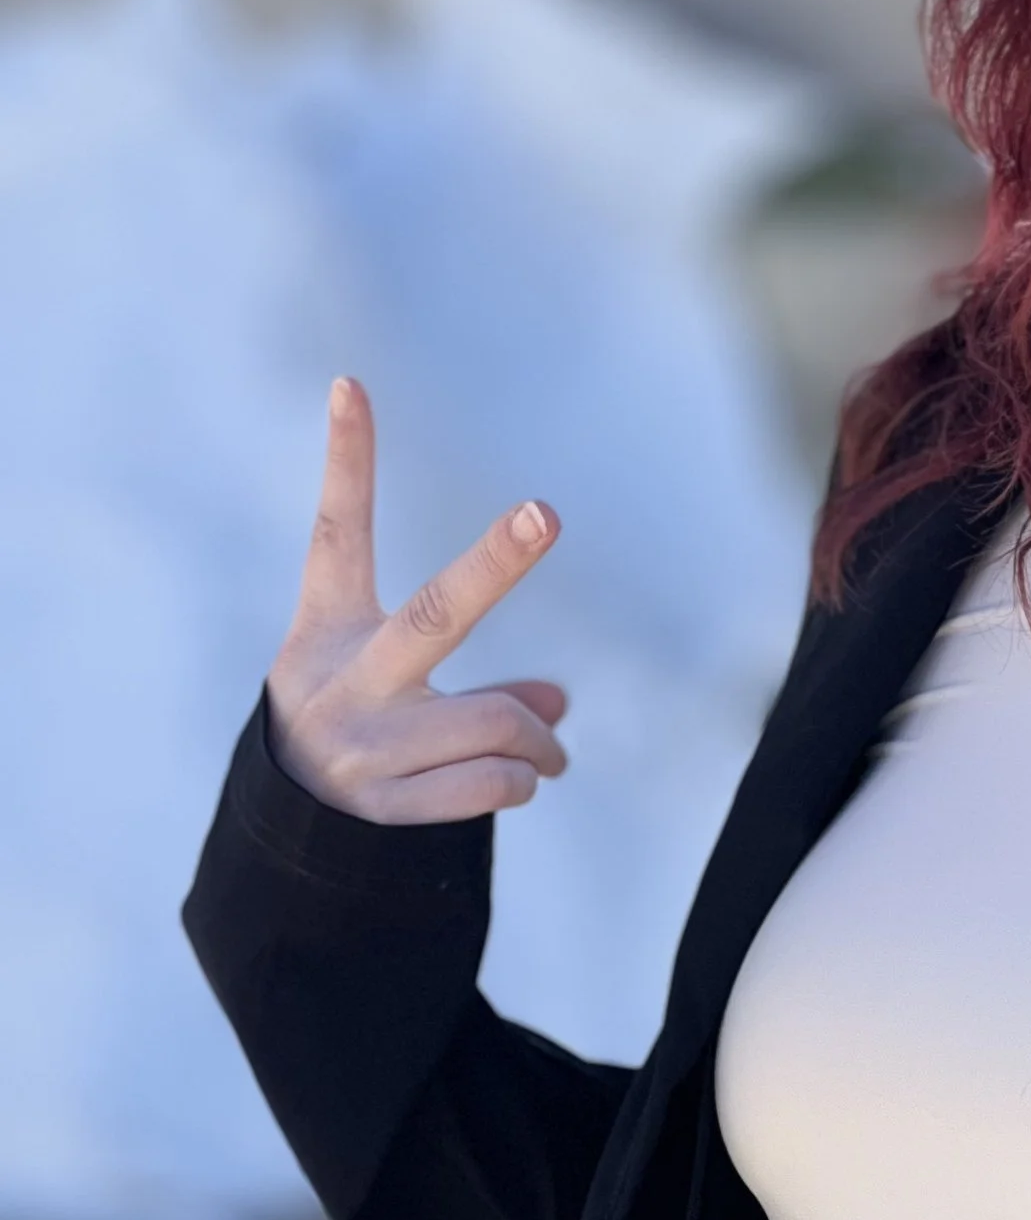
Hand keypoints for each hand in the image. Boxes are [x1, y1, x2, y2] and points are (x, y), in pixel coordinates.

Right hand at [266, 377, 570, 824]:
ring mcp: (360, 745)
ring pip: (499, 720)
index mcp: (329, 629)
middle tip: (545, 513)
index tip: (350, 383)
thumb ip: (470, 677)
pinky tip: (518, 782)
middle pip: (436, 614)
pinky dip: (521, 780)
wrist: (286, 837)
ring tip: (546, 753)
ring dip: (540, 740)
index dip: (345, 459)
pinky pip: (492, 783)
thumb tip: (556, 703)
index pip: (337, 531)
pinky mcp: (382, 806)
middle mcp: (342, 679)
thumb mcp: (388, 684)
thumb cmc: (356, 729)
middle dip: (496, 560)